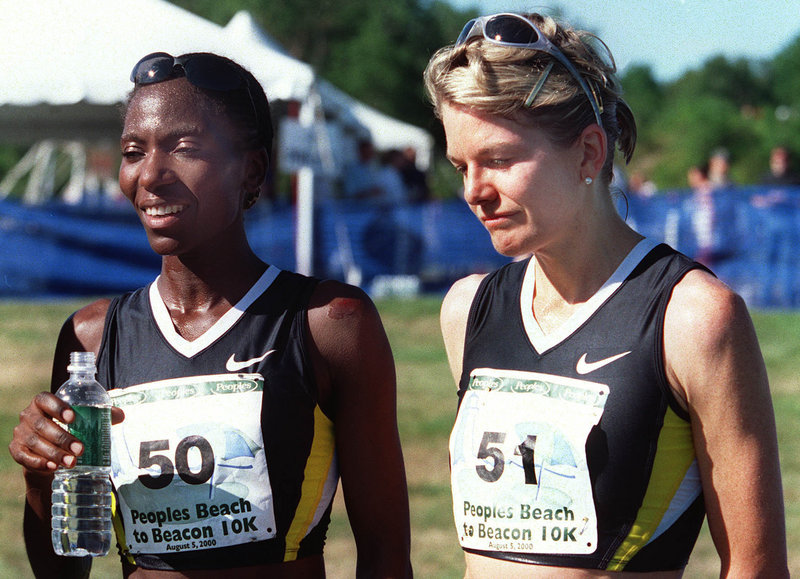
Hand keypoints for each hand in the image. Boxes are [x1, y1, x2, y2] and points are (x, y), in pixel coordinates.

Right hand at [9, 392, 123, 472]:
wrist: (47, 448)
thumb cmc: (68, 427)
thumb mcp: (82, 419)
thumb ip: (101, 415)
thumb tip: (120, 415)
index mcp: (42, 402)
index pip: (45, 400)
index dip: (57, 407)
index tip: (73, 418)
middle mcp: (28, 416)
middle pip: (41, 425)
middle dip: (62, 438)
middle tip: (81, 449)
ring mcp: (20, 433)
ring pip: (34, 442)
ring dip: (54, 453)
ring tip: (72, 462)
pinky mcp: (16, 450)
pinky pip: (24, 457)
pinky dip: (39, 462)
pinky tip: (53, 467)